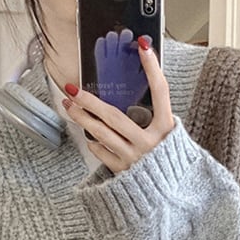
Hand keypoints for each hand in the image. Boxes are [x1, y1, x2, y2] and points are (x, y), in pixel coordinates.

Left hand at [63, 38, 173, 173]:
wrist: (168, 194)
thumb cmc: (167, 159)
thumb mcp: (169, 135)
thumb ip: (157, 115)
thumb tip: (139, 87)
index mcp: (166, 129)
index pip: (161, 92)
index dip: (152, 68)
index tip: (142, 46)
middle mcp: (150, 143)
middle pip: (115, 116)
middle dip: (90, 101)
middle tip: (73, 89)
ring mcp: (135, 158)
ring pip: (102, 134)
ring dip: (83, 119)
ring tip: (69, 107)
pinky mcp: (124, 172)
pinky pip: (102, 152)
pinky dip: (95, 143)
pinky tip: (90, 136)